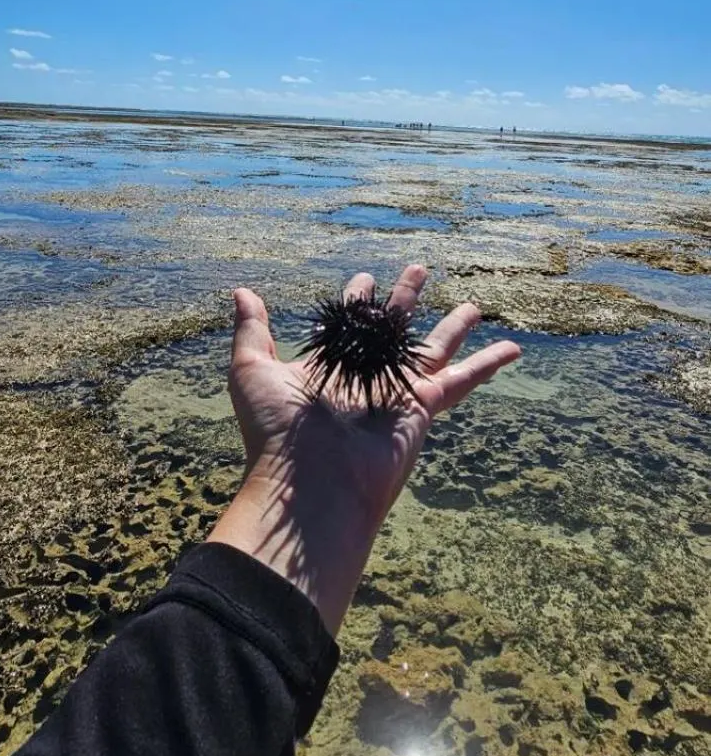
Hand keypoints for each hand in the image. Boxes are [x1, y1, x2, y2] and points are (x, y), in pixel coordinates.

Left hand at [210, 265, 520, 633]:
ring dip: (453, 326)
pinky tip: (512, 348)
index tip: (365, 279)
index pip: (345, 327)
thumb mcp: (252, 372)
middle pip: (391, 331)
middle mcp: (363, 379)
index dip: (355, 300)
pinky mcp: (423, 407)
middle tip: (418, 270)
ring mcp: (396, 394)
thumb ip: (252, 331)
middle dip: (403, 299)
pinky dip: (489, 364)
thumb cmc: (275, 432)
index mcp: (325, 370)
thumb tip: (242, 293)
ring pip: (432, 350)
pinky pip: (462, 380)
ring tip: (474, 305)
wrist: (309, 485)